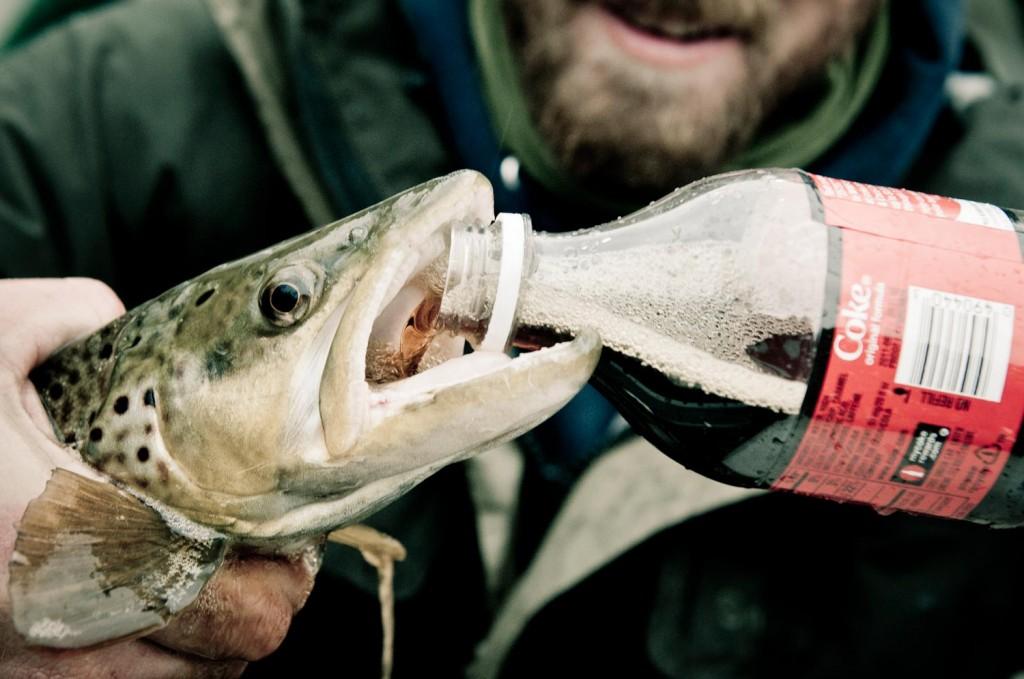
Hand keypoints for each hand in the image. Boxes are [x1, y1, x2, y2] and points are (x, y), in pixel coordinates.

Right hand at [0, 278, 317, 677]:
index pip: (224, 603)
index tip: (292, 551)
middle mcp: (40, 625)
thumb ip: (72, 316)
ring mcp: (11, 668)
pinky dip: (148, 670)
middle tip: (265, 567)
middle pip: (218, 659)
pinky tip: (145, 620)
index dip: (278, 585)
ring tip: (210, 591)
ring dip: (205, 648)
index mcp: (57, 535)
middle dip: (257, 614)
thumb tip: (119, 324)